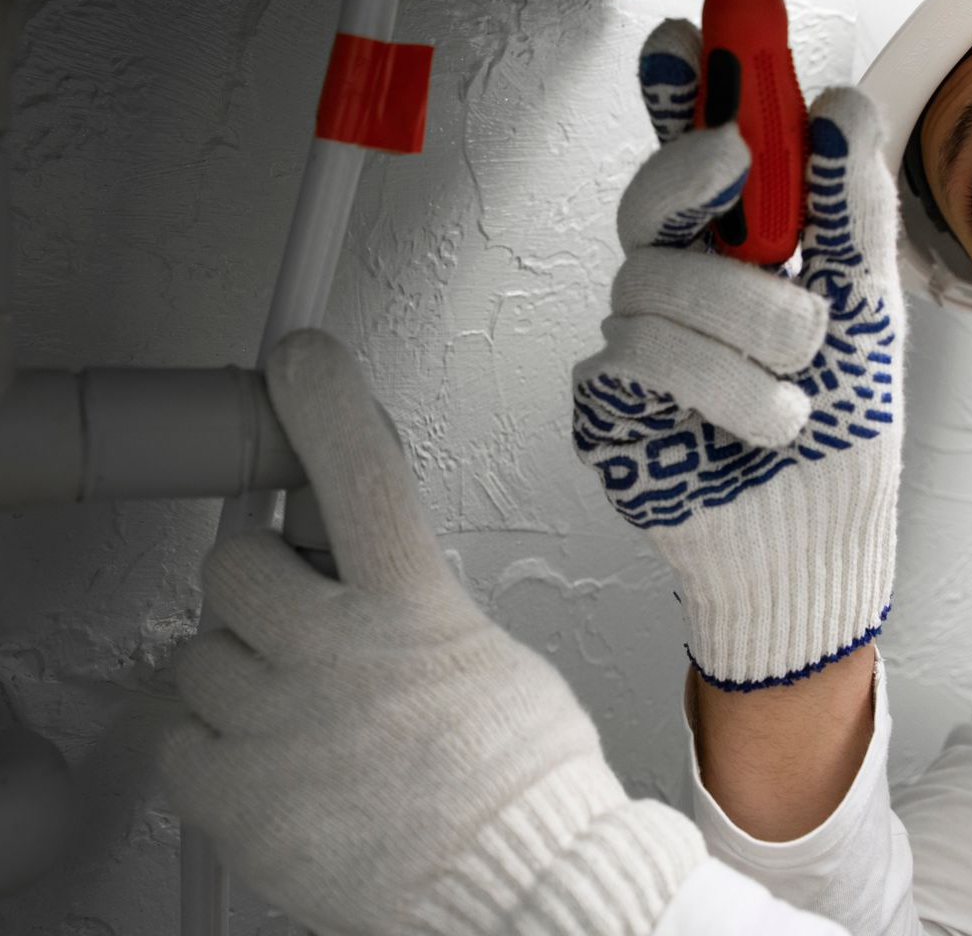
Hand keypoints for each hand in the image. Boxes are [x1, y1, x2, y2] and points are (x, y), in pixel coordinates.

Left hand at [160, 329, 704, 935]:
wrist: (513, 890)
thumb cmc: (520, 786)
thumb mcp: (488, 658)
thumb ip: (417, 609)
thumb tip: (372, 586)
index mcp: (414, 609)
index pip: (362, 473)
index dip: (325, 401)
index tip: (299, 358)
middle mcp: (336, 653)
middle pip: (236, 564)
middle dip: (259, 582)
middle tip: (296, 618)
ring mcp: (277, 723)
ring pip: (201, 652)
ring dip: (240, 670)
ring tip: (300, 714)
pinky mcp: (235, 795)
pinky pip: (182, 737)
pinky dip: (215, 745)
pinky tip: (274, 762)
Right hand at [571, 20, 905, 689]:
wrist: (820, 544)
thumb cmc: (843, 427)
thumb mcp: (869, 307)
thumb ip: (850, 211)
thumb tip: (841, 110)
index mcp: (738, 246)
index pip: (692, 149)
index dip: (677, 92)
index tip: (685, 41)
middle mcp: (680, 281)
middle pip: (651, 196)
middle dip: (700, 180)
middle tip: (737, 164)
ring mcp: (637, 339)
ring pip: (655, 281)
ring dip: (750, 329)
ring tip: (798, 381)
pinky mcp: (609, 402)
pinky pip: (643, 357)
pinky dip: (726, 391)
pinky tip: (763, 422)